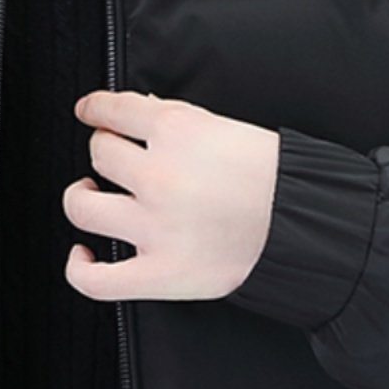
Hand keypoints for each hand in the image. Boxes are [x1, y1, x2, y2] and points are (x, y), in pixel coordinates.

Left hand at [63, 89, 279, 301]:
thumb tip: (139, 111)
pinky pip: (97, 279)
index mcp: (178, 131)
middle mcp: (159, 176)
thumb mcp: (228, 129)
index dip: (96, 110)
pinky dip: (79, 268)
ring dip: (81, 196)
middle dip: (105, 150)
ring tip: (91, 194)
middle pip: (100, 153)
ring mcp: (154, 227)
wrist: (310, 226)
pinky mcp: (160, 273)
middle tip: (116, 158)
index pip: (115, 110)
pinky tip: (83, 254)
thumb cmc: (278, 178)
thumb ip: (179, 121)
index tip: (89, 112)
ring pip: (82, 207)